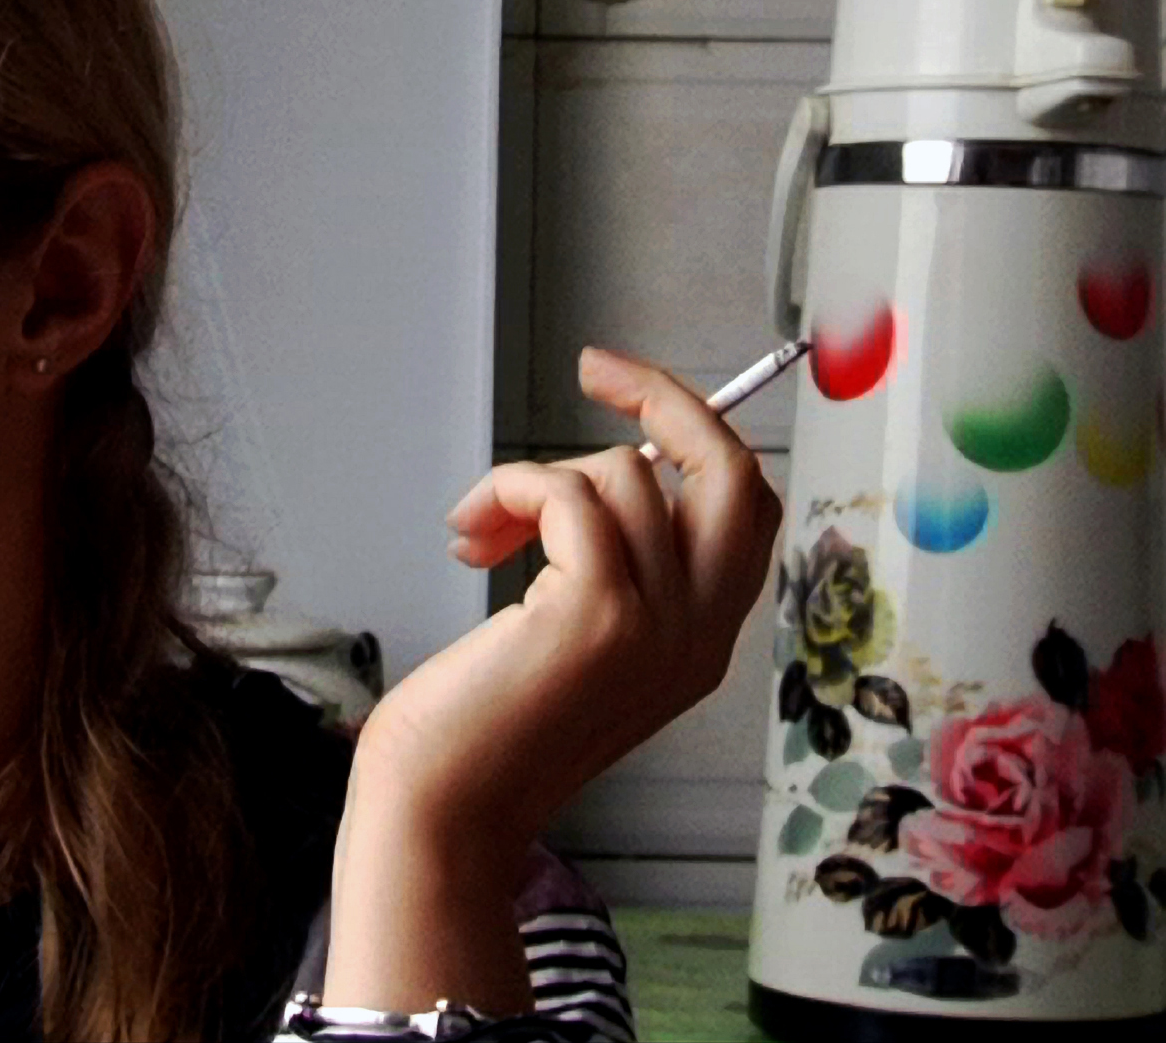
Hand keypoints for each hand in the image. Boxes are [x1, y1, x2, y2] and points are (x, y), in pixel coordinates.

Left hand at [321, 347, 781, 1012]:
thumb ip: (605, 571)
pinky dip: (510, 489)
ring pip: (623, 474)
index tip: (626, 388)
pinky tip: (470, 537)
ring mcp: (657, 625)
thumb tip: (599, 472)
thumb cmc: (478, 733)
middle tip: (593, 371)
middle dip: (667, 400)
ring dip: (533, 478)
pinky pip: (567, 492)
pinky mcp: (598, 614)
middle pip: (731, 471)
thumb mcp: (571, 644)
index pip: (745, 508)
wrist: (439, 813)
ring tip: (478, 529)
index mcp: (700, 644)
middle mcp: (699, 636)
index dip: (695, 434)